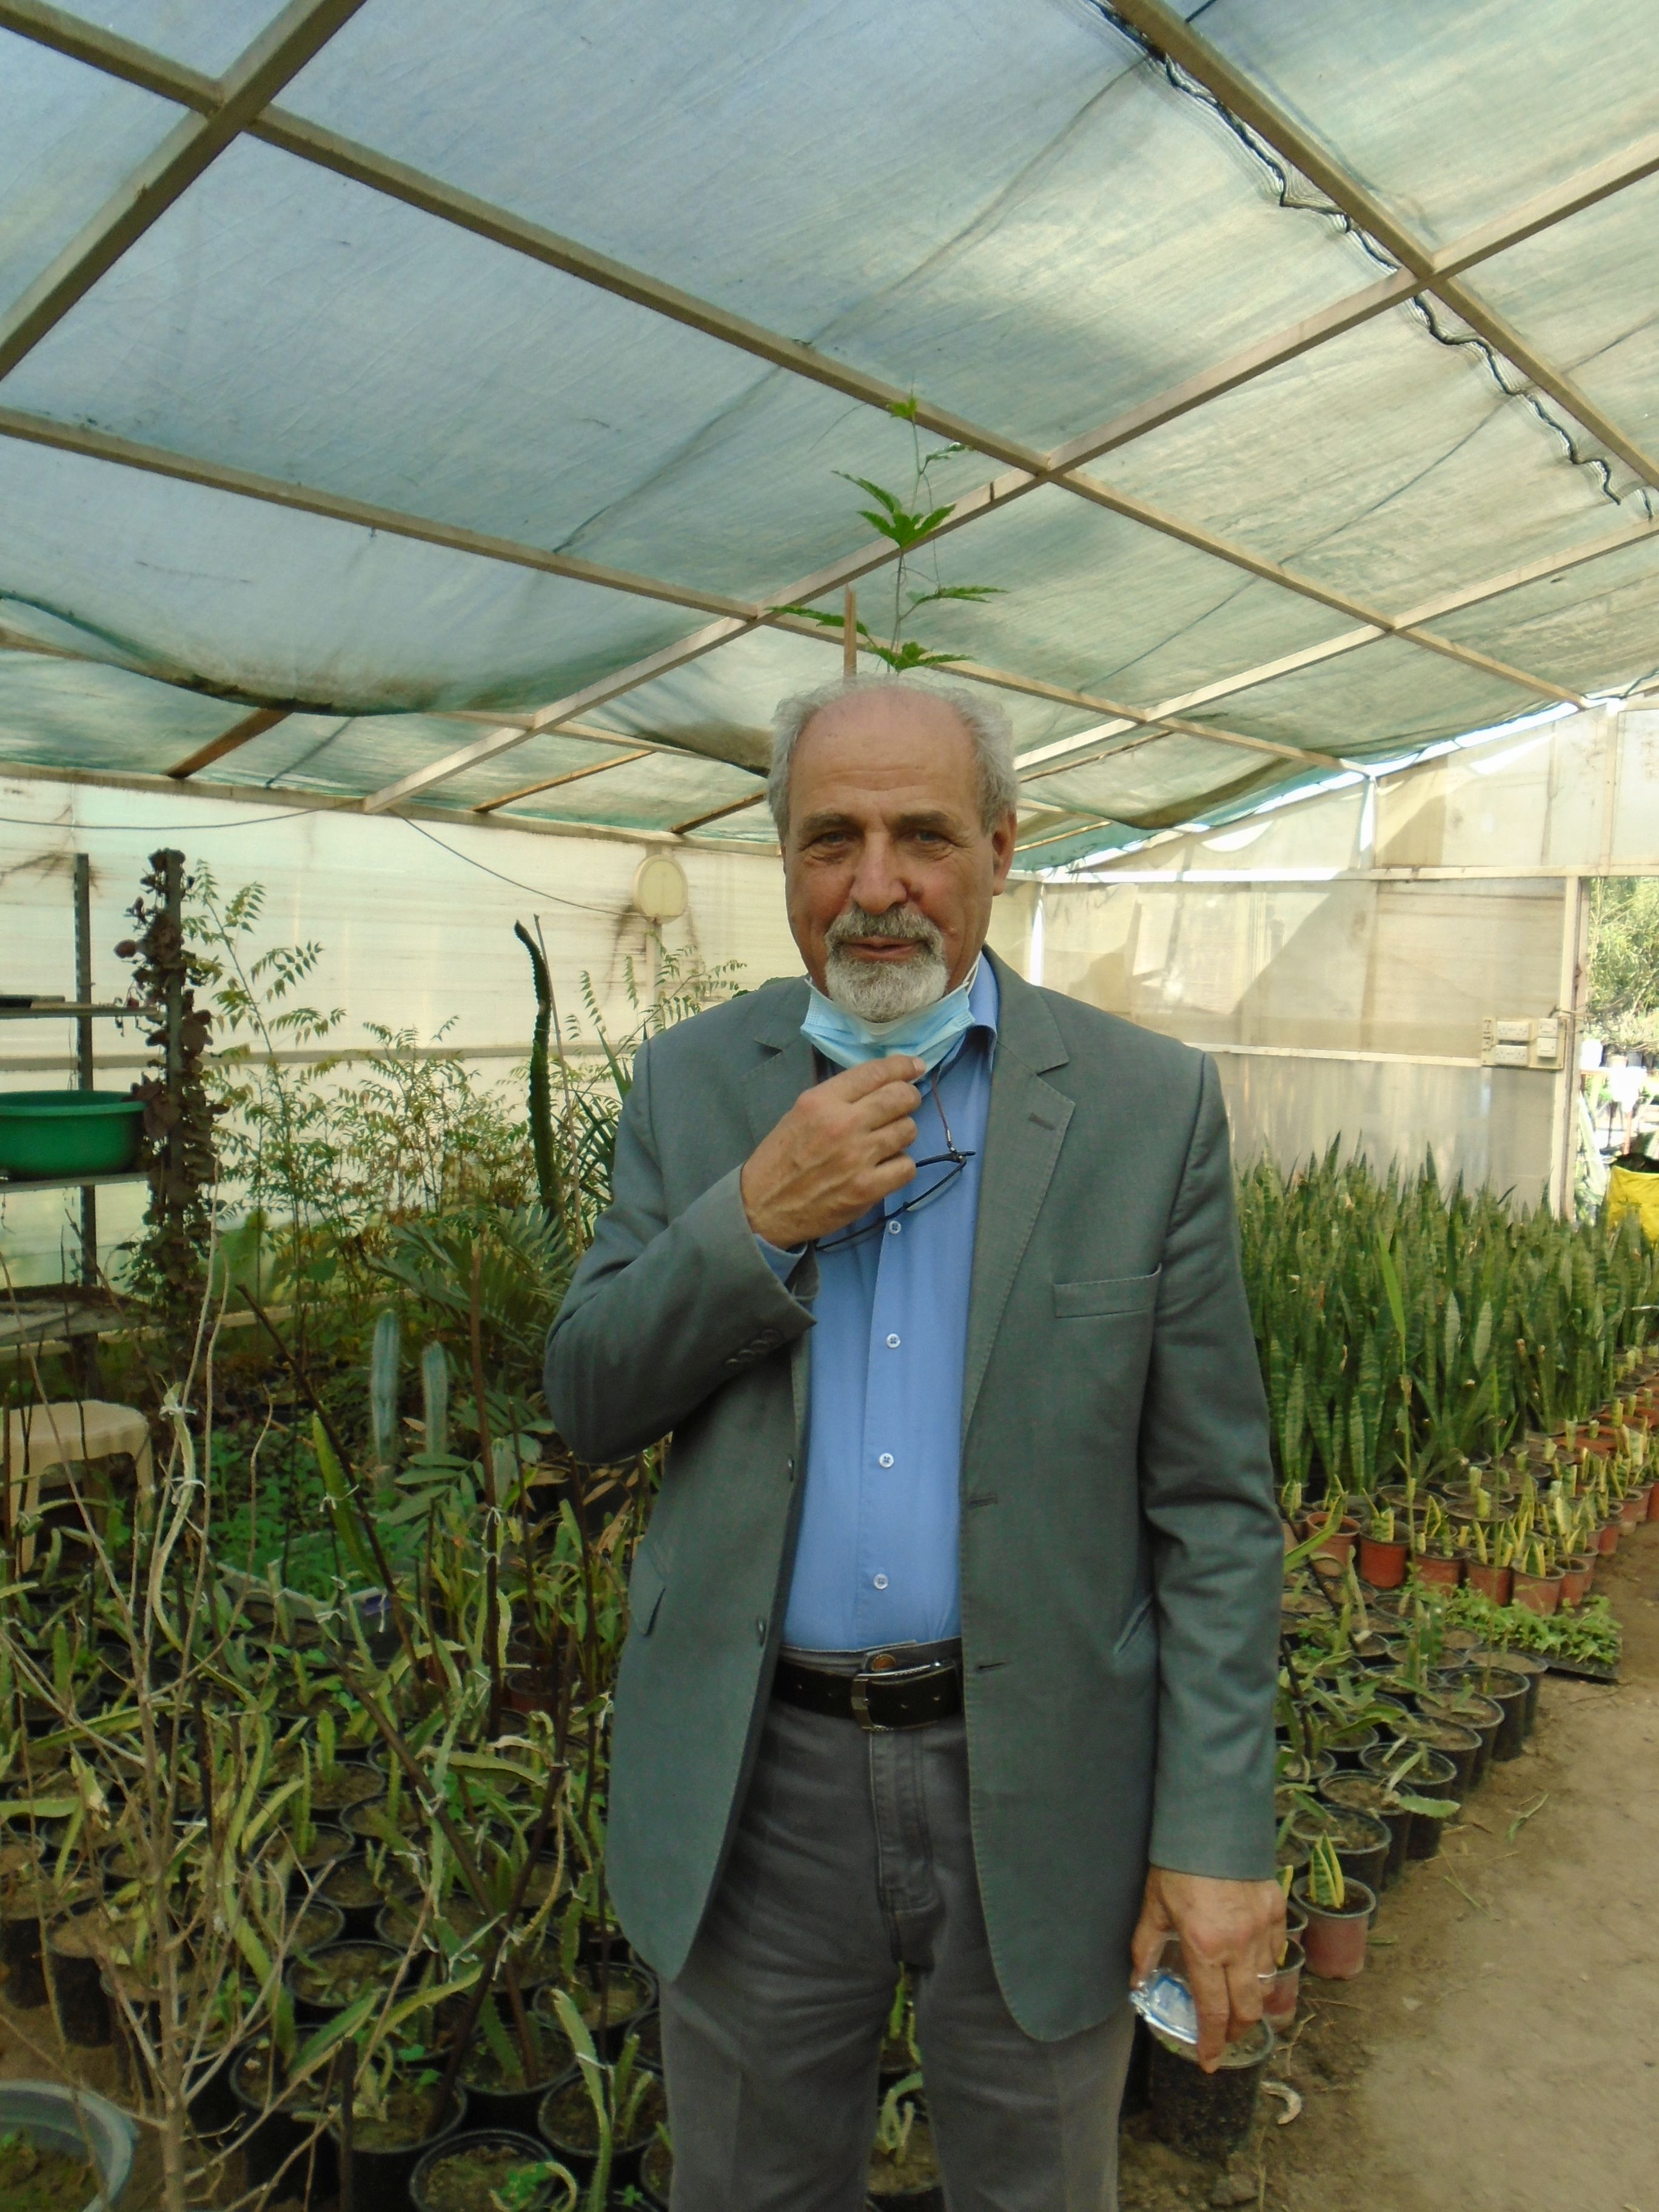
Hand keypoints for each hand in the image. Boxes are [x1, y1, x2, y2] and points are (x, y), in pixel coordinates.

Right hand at [741, 1056, 923, 1246]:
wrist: (764, 1207)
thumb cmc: (781, 1158)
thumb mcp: (800, 1113)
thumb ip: (838, 1097)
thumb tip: (881, 1084)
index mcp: (821, 1101)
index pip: (875, 1072)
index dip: (902, 1066)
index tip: (914, 1067)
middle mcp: (842, 1124)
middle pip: (900, 1097)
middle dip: (909, 1097)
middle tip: (905, 1104)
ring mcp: (857, 1157)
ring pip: (908, 1130)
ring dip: (902, 1133)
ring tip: (885, 1141)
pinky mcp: (867, 1189)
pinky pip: (907, 1167)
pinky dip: (900, 1166)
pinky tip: (884, 1167)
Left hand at [1130, 1867, 1285, 2071]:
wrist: (1211, 1821)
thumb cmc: (1176, 1863)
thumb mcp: (1153, 1906)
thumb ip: (1146, 1948)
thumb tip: (1137, 1982)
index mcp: (1204, 1948)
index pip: (1213, 2011)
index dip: (1212, 2043)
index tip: (1210, 2063)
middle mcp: (1239, 1945)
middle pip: (1247, 2008)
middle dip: (1237, 2031)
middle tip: (1225, 2038)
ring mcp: (1263, 1928)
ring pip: (1265, 1983)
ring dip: (1252, 2002)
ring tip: (1238, 2008)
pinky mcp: (1277, 1910)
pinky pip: (1276, 1951)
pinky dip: (1265, 1967)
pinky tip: (1251, 1967)